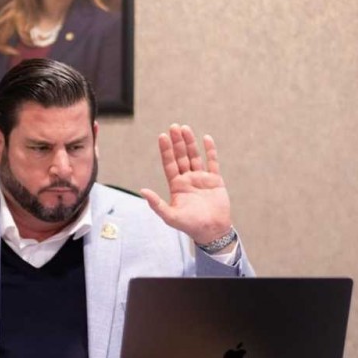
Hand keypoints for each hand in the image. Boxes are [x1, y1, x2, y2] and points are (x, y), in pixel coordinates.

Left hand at [140, 124, 232, 244]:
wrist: (212, 230)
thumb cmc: (190, 225)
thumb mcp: (170, 216)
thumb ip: (156, 204)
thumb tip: (142, 191)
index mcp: (176, 185)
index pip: (169, 163)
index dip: (166, 150)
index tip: (162, 136)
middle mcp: (187, 179)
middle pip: (181, 156)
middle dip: (177, 142)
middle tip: (173, 126)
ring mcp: (201, 178)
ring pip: (195, 156)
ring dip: (190, 142)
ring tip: (185, 128)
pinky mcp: (215, 180)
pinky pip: (212, 162)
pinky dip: (210, 151)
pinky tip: (206, 138)